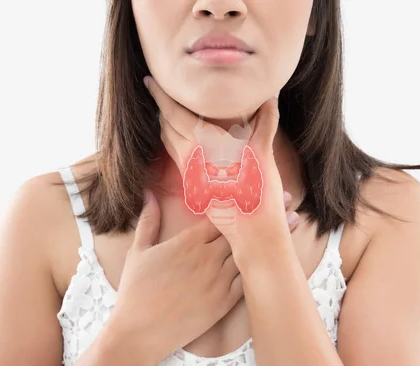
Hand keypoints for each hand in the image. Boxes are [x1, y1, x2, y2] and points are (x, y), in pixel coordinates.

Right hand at [111, 189, 298, 364]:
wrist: (139, 333)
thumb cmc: (135, 291)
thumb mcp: (138, 251)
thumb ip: (148, 220)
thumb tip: (148, 192)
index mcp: (187, 242)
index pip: (220, 214)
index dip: (239, 199)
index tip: (257, 187)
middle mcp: (207, 258)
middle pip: (242, 230)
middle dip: (262, 214)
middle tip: (285, 198)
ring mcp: (217, 281)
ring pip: (250, 253)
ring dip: (271, 238)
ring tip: (292, 222)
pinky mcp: (223, 303)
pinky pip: (249, 281)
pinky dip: (264, 268)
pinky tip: (279, 258)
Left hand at [143, 75, 290, 262]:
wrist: (252, 231)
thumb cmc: (258, 191)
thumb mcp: (262, 152)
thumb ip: (265, 121)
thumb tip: (271, 96)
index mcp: (202, 144)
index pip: (173, 113)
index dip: (159, 95)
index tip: (148, 80)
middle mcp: (189, 157)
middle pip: (167, 127)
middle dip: (162, 108)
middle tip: (159, 91)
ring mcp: (189, 174)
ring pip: (169, 143)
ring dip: (167, 126)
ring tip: (170, 111)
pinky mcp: (193, 187)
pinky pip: (178, 158)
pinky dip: (176, 143)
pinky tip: (186, 141)